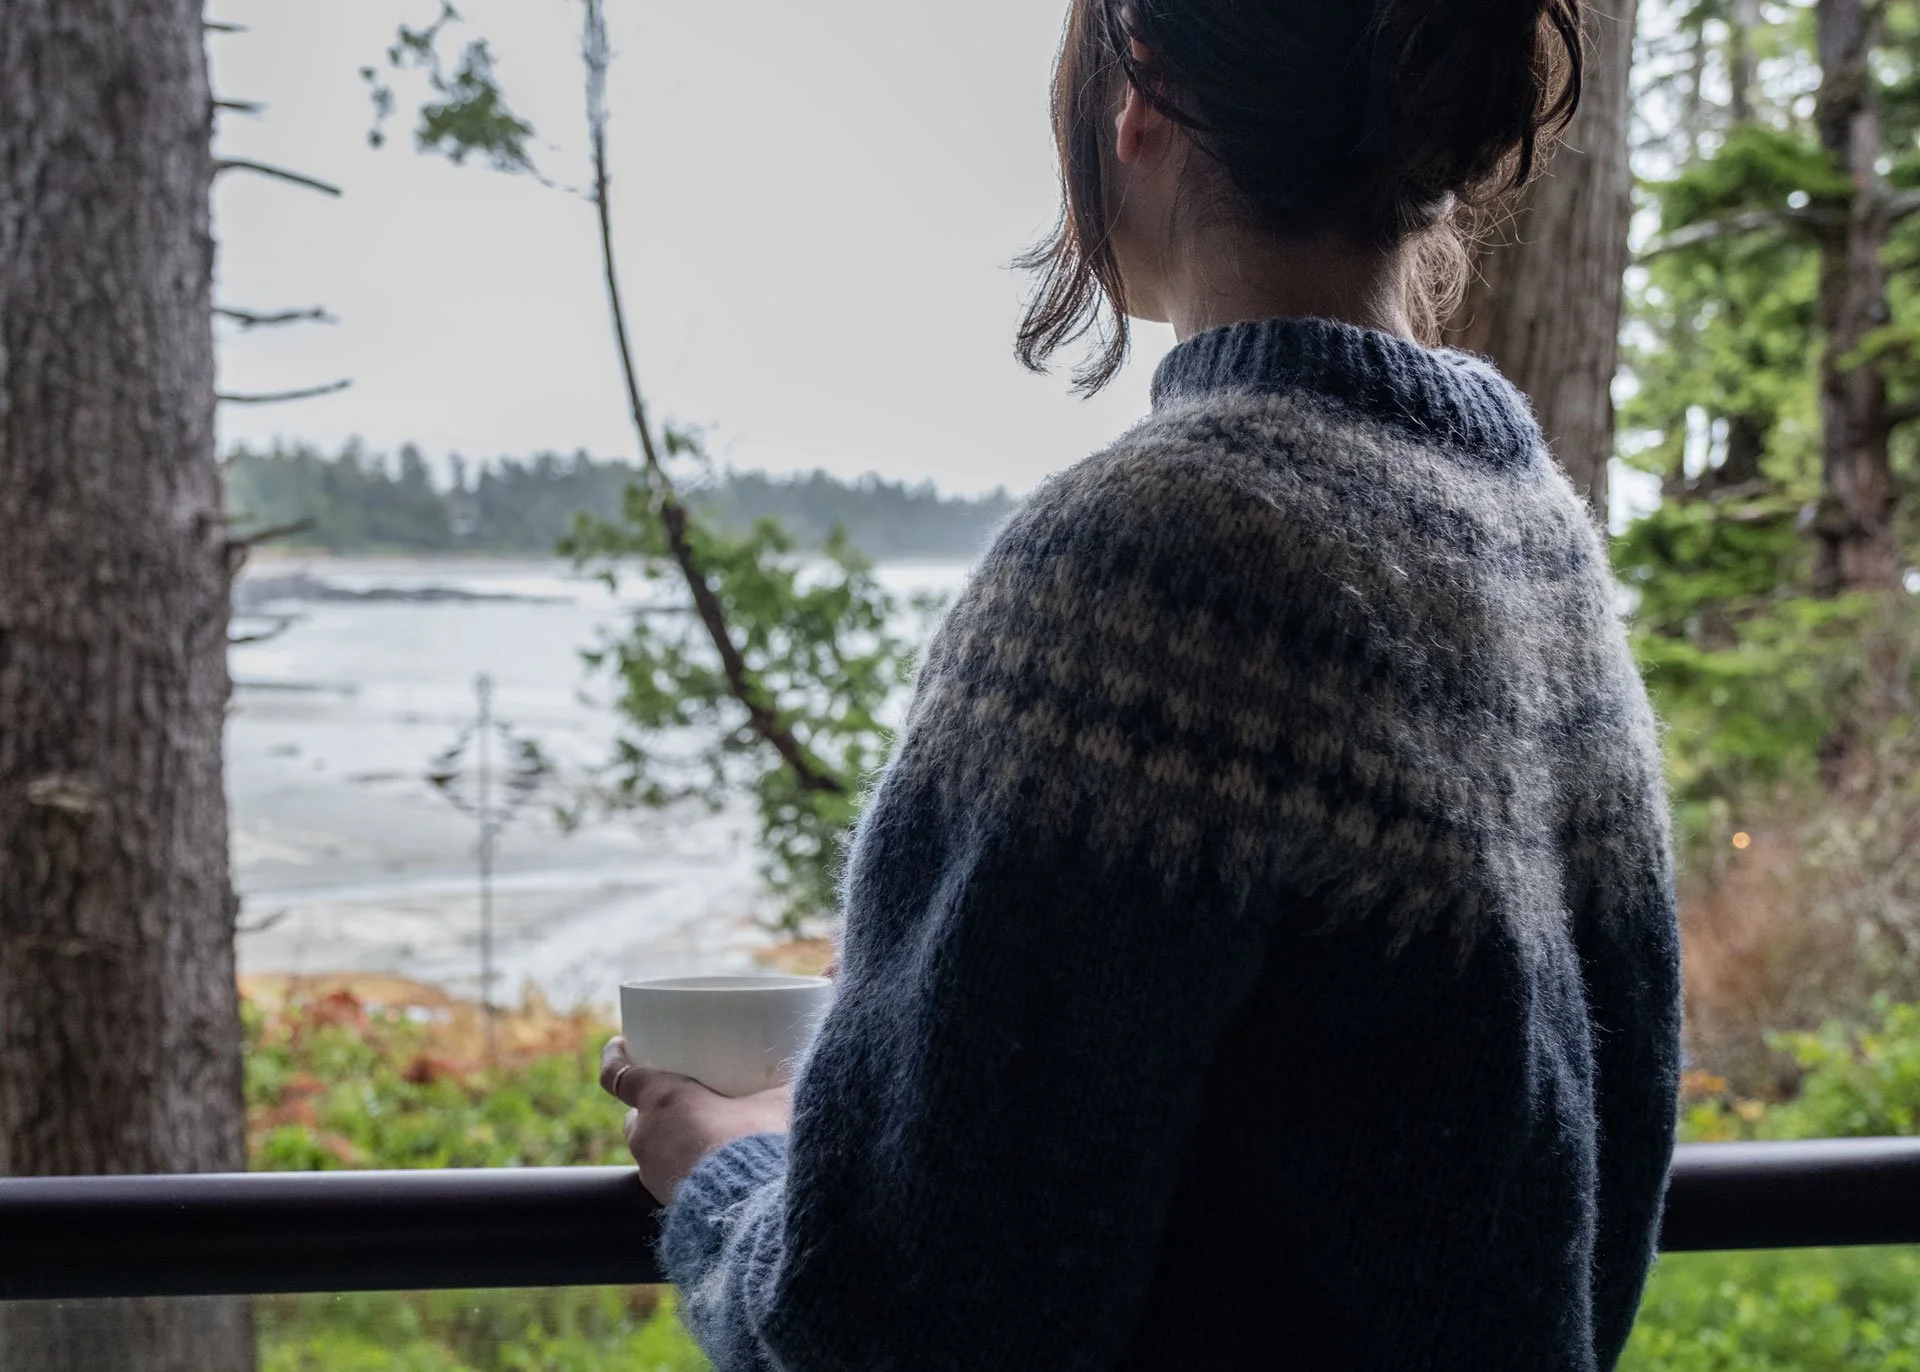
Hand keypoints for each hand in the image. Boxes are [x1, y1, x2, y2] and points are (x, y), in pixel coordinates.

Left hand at [600, 1037, 791, 1204]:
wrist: (757, 1207)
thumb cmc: (761, 1143)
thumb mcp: (778, 1103)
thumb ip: (782, 1084)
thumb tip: (803, 1069)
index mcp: (664, 1100)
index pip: (619, 1074)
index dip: (616, 1058)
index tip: (621, 1045)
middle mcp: (649, 1136)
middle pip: (636, 1117)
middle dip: (653, 1108)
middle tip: (681, 1098)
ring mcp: (654, 1175)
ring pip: (651, 1150)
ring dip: (669, 1141)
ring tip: (700, 1136)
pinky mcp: (668, 1204)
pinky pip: (668, 1179)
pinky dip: (683, 1170)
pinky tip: (711, 1169)